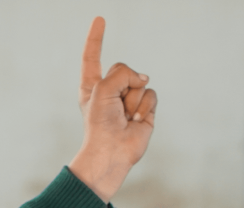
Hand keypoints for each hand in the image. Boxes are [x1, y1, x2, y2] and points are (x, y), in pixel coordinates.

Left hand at [68, 17, 156, 202]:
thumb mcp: (102, 89)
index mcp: (92, 86)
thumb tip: (144, 78)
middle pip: (122, 68)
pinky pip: (150, 94)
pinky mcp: (144, 109)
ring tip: (124, 117)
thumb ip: (121, 73)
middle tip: (114, 105)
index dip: (95, 39)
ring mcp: (128, 99)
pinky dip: (144, 106)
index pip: (92, 57)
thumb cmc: (99, 124)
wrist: (111, 151)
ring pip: (139, 81)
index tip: (100, 19)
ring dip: (132, 99)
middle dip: (122, 83)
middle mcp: (110, 90)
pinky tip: (135, 120)